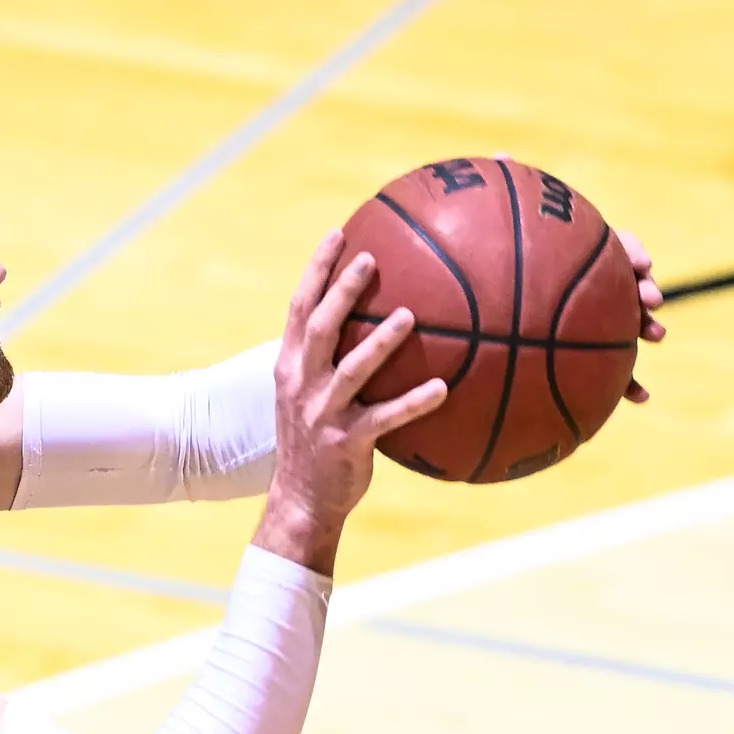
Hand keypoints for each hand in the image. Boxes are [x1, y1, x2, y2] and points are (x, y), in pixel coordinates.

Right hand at [253, 231, 446, 574]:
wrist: (302, 500)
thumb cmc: (317, 442)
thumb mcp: (311, 395)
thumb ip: (333, 359)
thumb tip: (379, 319)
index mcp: (290, 366)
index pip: (298, 308)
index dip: (316, 270)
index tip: (338, 233)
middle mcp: (300, 384)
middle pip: (319, 328)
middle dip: (342, 291)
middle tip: (371, 258)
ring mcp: (321, 414)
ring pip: (350, 369)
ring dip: (380, 341)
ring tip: (410, 315)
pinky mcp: (345, 442)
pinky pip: (385, 418)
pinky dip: (414, 402)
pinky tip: (443, 388)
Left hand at [493, 153, 661, 403]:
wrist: (464, 309)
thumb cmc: (470, 262)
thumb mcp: (478, 230)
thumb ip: (493, 196)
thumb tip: (499, 157)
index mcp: (568, 255)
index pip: (609, 246)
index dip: (629, 252)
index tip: (639, 262)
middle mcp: (581, 286)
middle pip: (624, 284)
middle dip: (643, 290)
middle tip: (651, 298)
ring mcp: (581, 320)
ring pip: (622, 325)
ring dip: (643, 329)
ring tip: (656, 336)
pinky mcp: (571, 356)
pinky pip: (603, 373)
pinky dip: (626, 384)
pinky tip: (640, 399)